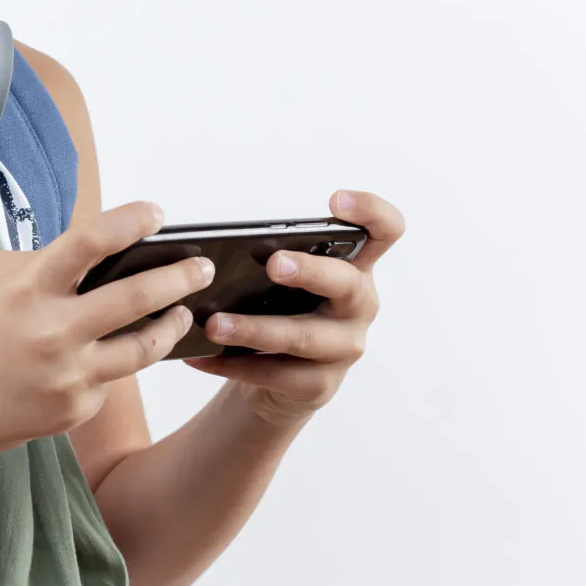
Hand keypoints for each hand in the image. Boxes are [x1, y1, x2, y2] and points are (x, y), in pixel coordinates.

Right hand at [0, 199, 215, 469]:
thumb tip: (91, 260)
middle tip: (201, 267)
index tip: (158, 212)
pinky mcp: (73, 410)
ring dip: (170, 326)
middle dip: (180, 278)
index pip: (92, 241)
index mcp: (29, 288)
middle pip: (138, 298)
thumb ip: (40, 265)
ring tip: (182, 314)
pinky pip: (107, 381)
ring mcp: (68, 375)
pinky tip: (100, 360)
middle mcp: (54, 332)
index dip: (131, 221)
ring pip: (143, 348)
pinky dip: (107, 366)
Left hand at [182, 189, 403, 427]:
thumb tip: (211, 253)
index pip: (385, 231)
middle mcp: (359, 306)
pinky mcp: (320, 385)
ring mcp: (345, 348)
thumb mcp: (285, 284)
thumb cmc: (282, 313)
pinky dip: (232, 364)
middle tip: (272, 264)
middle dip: (310, 271)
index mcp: (355, 268)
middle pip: (347, 283)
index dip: (370, 212)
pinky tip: (199, 356)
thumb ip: (271, 261)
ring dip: (254, 329)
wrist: (282, 383)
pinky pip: (275, 374)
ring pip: (302, 337)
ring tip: (213, 324)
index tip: (335, 200)